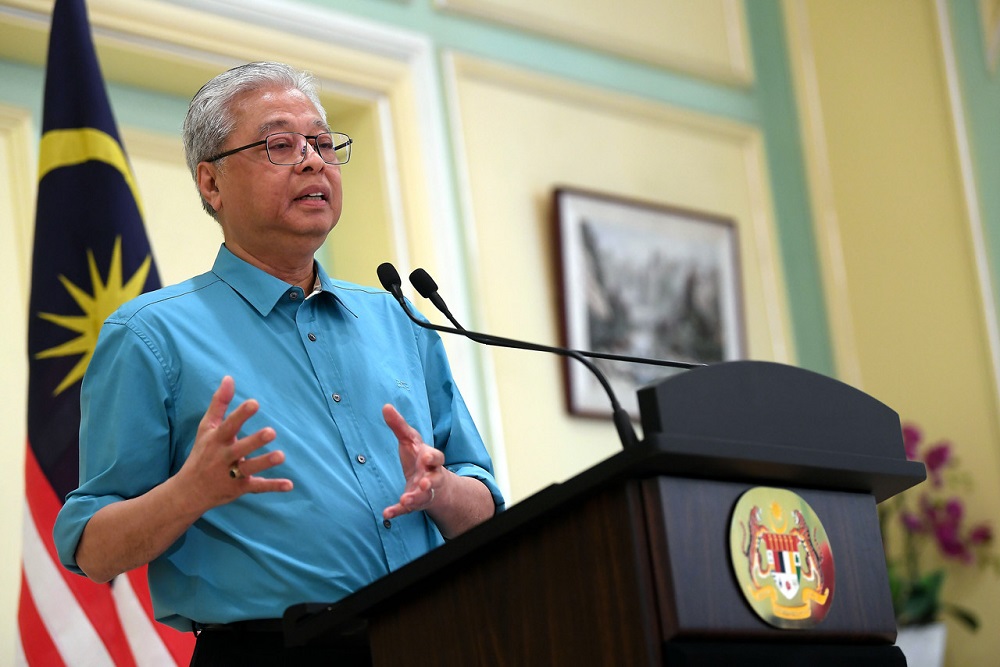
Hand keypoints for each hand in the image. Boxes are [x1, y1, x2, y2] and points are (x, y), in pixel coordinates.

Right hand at [178, 376, 292, 511]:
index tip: (254, 403)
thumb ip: (219, 403)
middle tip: (271, 432)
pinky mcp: (239, 488)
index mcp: (216, 440)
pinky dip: (273, 487)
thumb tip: (229, 378)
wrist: (189, 491)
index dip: (240, 415)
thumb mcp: (207, 428)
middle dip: (254, 441)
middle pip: (239, 449)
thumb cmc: (202, 453)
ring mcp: (231, 474)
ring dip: (264, 463)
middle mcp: (223, 457)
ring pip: (249, 469)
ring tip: (281, 456)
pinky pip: (257, 488)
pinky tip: (289, 485)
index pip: (228, 426)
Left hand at [381, 404, 444, 519]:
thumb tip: (386, 406)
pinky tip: (387, 514)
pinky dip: (398, 511)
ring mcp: (424, 492)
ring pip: (423, 496)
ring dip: (415, 498)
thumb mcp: (411, 440)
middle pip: (434, 479)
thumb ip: (399, 425)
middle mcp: (431, 476)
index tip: (425, 456)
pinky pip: (407, 510)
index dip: (431, 456)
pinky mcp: (415, 503)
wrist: (433, 484)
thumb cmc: (420, 458)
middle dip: (430, 481)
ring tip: (406, 499)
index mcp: (431, 460)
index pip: (436, 457)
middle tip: (424, 483)